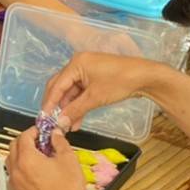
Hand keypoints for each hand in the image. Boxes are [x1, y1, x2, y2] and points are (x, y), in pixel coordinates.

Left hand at [5, 127, 91, 189]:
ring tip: (37, 156)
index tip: (42, 131)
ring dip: (20, 154)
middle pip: (13, 147)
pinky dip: (19, 169)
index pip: (24, 137)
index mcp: (27, 159)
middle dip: (25, 141)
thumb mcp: (68, 158)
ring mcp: (15, 184)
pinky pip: (13, 176)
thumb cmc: (69, 188)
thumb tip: (55, 133)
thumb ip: (59, 141)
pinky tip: (34, 172)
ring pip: (10, 162)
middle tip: (40, 142)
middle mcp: (16, 171)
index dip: (33, 131)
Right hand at [41, 52, 157, 130]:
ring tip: (67, 126)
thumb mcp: (94, 98)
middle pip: (61, 87)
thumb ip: (75, 110)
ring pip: (71, 92)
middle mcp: (78, 64)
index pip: (56, 85)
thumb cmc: (120, 81)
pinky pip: (81, 93)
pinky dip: (78, 106)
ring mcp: (87, 71)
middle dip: (57, 106)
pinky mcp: (95, 78)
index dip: (49, 103)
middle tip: (52, 122)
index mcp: (76, 63)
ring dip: (69, 109)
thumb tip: (59, 122)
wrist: (145, 77)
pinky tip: (77, 121)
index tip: (44, 119)